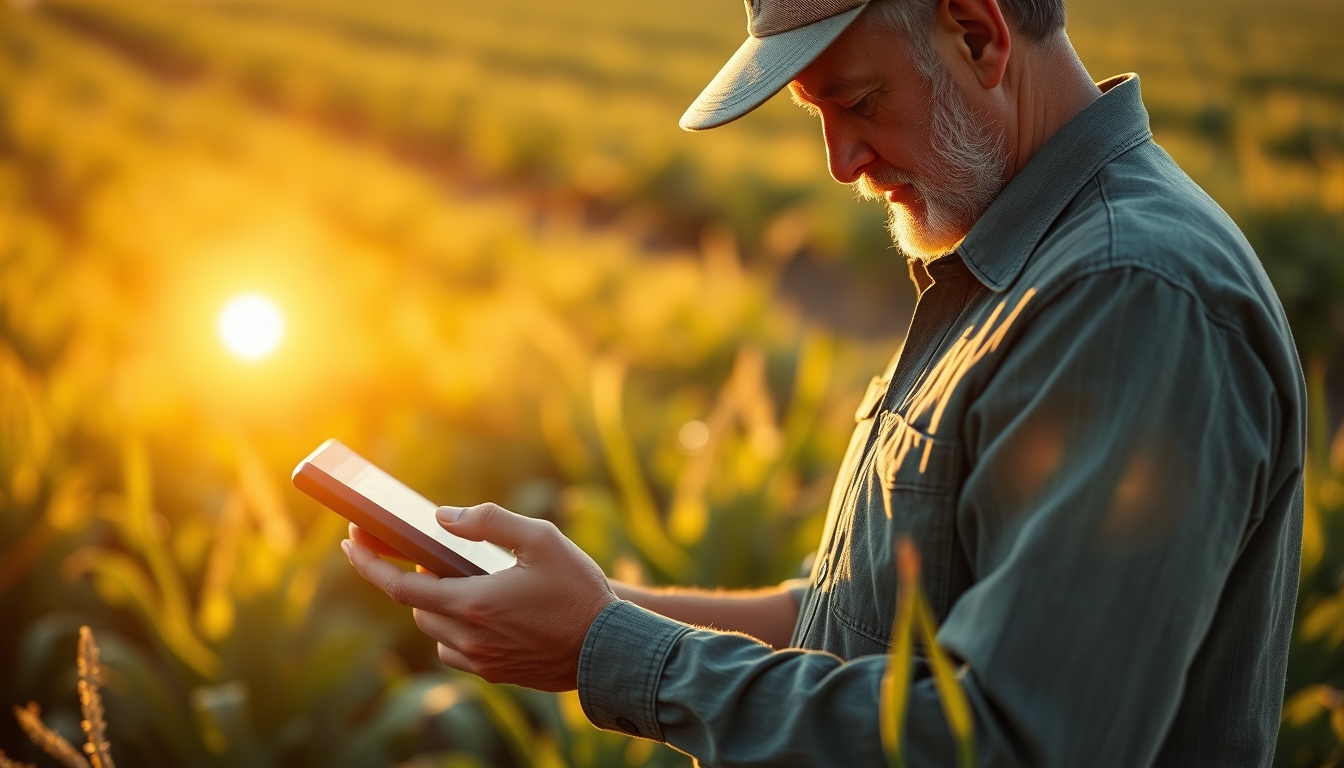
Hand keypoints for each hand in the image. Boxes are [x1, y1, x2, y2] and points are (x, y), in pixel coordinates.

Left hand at [342, 504, 616, 691]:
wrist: (610, 648)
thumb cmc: (579, 590)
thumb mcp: (541, 539)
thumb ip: (489, 522)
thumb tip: (444, 517)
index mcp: (472, 603)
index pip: (398, 587)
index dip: (369, 563)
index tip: (351, 541)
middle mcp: (469, 637)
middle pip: (416, 608)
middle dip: (411, 579)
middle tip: (419, 553)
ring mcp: (481, 661)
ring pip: (436, 632)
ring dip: (435, 606)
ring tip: (458, 580)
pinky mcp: (497, 673)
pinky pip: (458, 651)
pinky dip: (456, 628)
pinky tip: (480, 610)